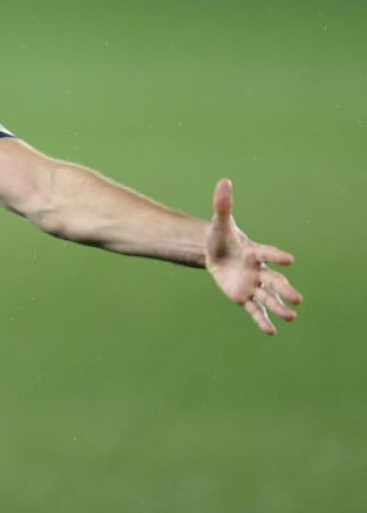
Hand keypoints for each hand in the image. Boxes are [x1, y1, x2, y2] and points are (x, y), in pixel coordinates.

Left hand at [204, 178, 302, 334]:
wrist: (215, 254)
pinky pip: (254, 309)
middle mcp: (258, 270)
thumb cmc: (221, 238)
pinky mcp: (243, 297)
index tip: (289, 260)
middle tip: (297, 299)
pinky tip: (271, 332)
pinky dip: (262, 320)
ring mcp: (252, 285)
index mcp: (254, 252)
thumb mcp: (219, 224)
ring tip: (291, 316)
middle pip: (274, 281)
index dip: (276, 256)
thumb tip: (223, 181)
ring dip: (278, 307)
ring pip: (268, 297)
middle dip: (284, 289)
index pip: (266, 254)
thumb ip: (222, 206)